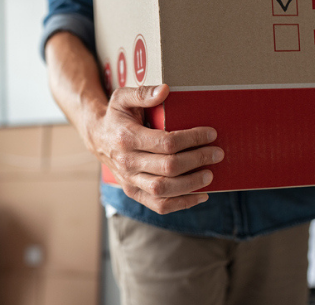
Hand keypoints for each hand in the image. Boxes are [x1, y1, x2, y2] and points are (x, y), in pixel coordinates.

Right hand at [87, 84, 223, 213]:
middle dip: (197, 160)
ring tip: (210, 174)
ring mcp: (129, 180)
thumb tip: (165, 90)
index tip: (210, 134)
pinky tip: (200, 196)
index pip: (166, 142)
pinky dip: (182, 203)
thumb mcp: (122, 98)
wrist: (97, 138)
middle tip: (217, 153)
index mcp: (126, 138)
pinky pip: (159, 205)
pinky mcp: (133, 192)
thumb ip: (142, 93)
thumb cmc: (116, 116)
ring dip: (192, 184)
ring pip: (164, 189)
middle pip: (168, 167)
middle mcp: (127, 162)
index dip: (192, 139)